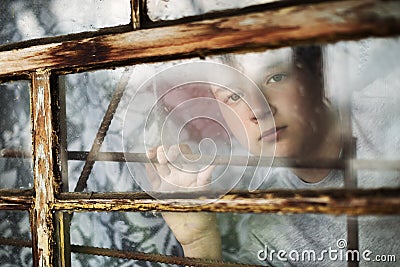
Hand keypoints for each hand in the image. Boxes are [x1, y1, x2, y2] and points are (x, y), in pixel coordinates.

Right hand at [145, 144, 220, 258]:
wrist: (193, 229)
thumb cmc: (202, 208)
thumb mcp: (205, 191)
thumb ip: (206, 177)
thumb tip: (213, 164)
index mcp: (190, 170)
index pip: (183, 152)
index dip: (177, 150)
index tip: (173, 155)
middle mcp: (179, 173)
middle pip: (168, 155)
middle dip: (163, 151)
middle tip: (162, 159)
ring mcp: (168, 181)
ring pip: (158, 164)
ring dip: (153, 157)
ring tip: (149, 154)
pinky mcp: (159, 191)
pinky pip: (152, 177)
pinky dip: (148, 170)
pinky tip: (146, 164)